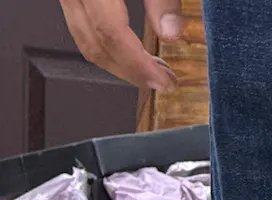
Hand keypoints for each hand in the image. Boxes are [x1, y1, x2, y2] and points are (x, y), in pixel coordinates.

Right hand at [57, 0, 183, 91]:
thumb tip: (171, 32)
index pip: (111, 36)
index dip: (139, 65)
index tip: (164, 83)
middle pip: (95, 46)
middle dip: (131, 73)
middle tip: (162, 82)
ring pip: (86, 42)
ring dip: (119, 65)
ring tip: (151, 72)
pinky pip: (83, 28)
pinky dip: (108, 47)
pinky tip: (131, 52)